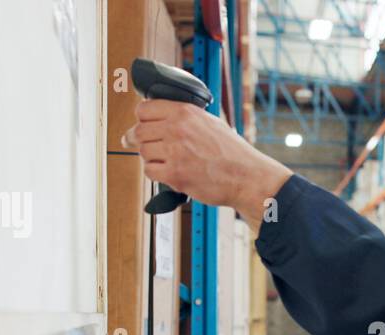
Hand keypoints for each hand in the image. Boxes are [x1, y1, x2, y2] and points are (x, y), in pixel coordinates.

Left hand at [129, 99, 291, 227]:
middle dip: (139, 140)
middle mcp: (177, 129)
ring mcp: (174, 151)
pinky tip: (169, 172)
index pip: (144, 109)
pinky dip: (156, 174)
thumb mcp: (210, 122)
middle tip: (145, 146)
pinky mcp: (174, 174)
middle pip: (138, 131)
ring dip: (151, 158)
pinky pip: (149, 171)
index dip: (142, 119)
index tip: (144, 126)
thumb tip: (162, 116)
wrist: (246, 176)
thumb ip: (185, 117)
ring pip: (143, 152)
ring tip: (167, 161)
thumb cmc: (232, 152)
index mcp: (185, 112)